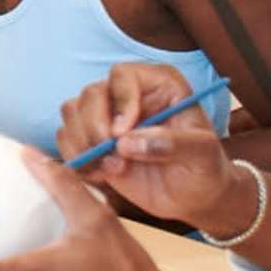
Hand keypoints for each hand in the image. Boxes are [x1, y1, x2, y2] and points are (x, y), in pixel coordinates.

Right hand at [54, 63, 238, 225]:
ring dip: (83, 144)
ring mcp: (107, 118)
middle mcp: (128, 95)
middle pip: (91, 93)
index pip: (123, 75)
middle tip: (114, 156)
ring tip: (113, 169)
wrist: (193, 195)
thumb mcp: (202, 153)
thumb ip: (171, 143)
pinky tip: (102, 175)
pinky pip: (66, 139)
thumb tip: (126, 142)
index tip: (123, 132)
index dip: (119, 100)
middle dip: (95, 127)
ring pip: (72, 113)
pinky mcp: (93, 141)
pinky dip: (77, 159)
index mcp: (159, 85)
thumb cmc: (203, 167)